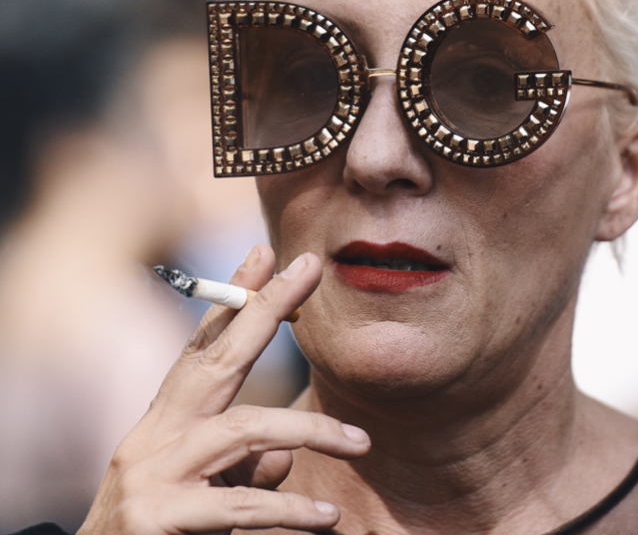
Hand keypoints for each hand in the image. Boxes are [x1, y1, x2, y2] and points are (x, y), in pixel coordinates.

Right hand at [78, 245, 369, 533]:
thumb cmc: (159, 525)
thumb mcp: (202, 484)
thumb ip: (245, 464)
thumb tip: (287, 455)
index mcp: (167, 416)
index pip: (204, 343)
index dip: (235, 296)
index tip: (267, 252)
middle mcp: (156, 434)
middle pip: (220, 357)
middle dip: (267, 308)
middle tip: (309, 269)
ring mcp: (154, 472)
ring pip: (244, 429)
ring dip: (309, 431)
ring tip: (360, 443)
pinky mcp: (159, 517)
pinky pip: (240, 505)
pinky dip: (289, 510)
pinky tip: (326, 516)